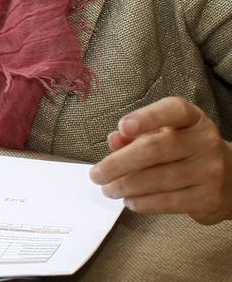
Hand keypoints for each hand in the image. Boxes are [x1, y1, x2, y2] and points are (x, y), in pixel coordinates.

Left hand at [90, 96, 231, 223]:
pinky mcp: (209, 198)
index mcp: (192, 118)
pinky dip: (143, 202)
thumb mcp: (163, 134)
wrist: (229, 177)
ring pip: (158, 179)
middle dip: (119, 163)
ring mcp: (210, 171)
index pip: (172, 110)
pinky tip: (130, 201)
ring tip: (108, 189)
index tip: (121, 126)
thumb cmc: (184, 149)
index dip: (146, 118)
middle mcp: (204, 141)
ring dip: (126, 187)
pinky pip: (168, 202)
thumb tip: (113, 140)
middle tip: (96, 174)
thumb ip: (136, 134)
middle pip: (154, 150)